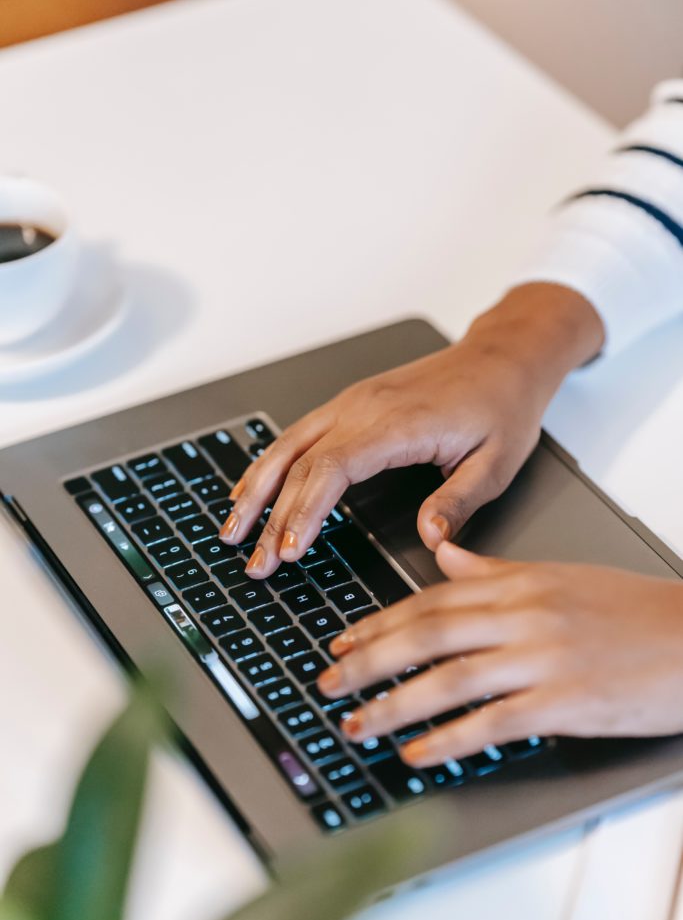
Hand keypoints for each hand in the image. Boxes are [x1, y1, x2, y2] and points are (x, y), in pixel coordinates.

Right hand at [219, 283, 603, 575]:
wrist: (502, 357)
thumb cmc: (501, 405)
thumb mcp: (496, 463)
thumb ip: (458, 502)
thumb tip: (430, 540)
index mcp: (397, 423)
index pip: (333, 469)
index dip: (304, 511)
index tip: (289, 550)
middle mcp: (364, 408)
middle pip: (300, 464)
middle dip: (270, 516)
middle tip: (253, 562)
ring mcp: (352, 403)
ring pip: (288, 446)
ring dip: (256, 488)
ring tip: (232, 530)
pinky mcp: (350, 404)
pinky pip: (298, 435)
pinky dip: (270, 464)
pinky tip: (254, 488)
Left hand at [316, 542, 682, 766]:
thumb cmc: (629, 609)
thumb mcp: (557, 576)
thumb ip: (492, 571)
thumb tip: (442, 556)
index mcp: (517, 584)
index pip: (430, 601)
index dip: (378, 623)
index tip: (341, 641)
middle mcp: (521, 616)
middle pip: (425, 635)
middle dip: (368, 661)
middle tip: (327, 683)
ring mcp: (541, 659)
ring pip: (448, 680)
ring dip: (394, 705)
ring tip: (357, 725)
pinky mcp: (564, 702)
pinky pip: (491, 722)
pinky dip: (448, 739)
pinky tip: (416, 753)